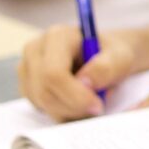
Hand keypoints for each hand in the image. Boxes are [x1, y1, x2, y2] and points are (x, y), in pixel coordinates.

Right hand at [20, 25, 140, 118]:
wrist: (107, 56)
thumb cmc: (113, 54)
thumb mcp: (121, 57)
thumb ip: (107, 68)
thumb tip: (85, 83)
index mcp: (57, 36)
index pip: (53, 73)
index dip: (74, 95)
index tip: (97, 105)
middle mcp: (35, 49)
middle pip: (44, 92)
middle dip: (73, 107)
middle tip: (97, 108)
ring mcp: (27, 67)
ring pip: (41, 103)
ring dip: (68, 111)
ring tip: (89, 100)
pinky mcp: (27, 84)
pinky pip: (40, 108)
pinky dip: (61, 112)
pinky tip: (76, 101)